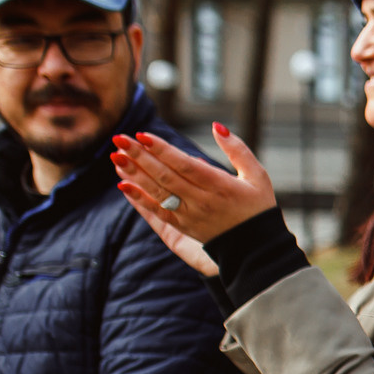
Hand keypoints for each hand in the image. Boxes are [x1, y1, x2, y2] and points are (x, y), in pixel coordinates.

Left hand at [110, 125, 278, 276]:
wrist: (257, 247)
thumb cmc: (257, 206)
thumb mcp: (257, 175)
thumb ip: (237, 150)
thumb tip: (216, 126)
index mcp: (220, 186)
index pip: (185, 165)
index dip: (162, 150)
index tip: (142, 135)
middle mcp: (202, 200)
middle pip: (166, 176)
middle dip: (140, 156)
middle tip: (119, 139)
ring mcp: (190, 215)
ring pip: (157, 192)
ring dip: (135, 174)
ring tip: (116, 156)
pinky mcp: (183, 226)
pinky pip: (157, 212)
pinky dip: (138, 199)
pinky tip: (123, 185)